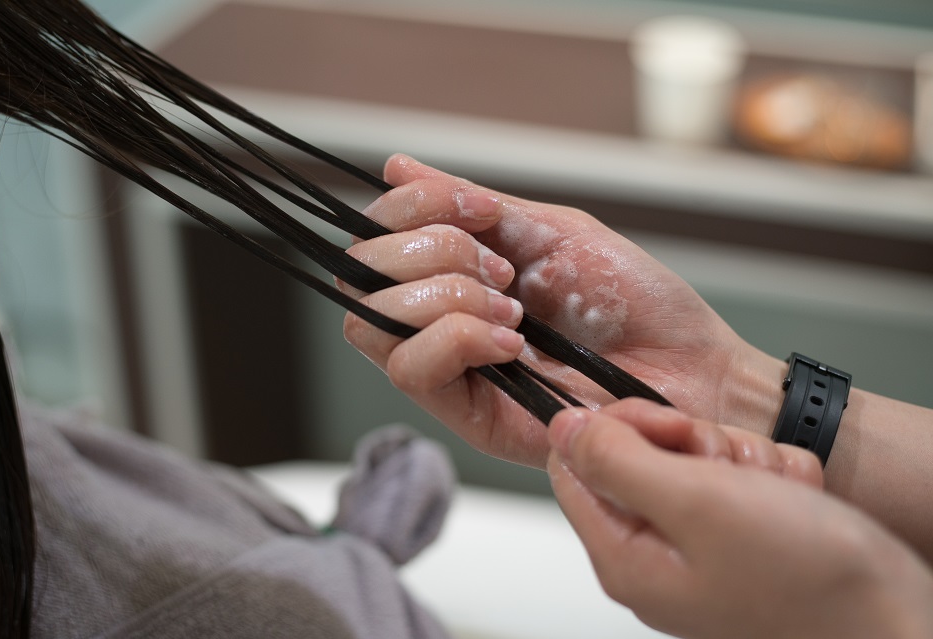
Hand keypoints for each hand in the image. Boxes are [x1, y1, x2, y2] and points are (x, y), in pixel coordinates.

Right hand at [342, 155, 783, 466]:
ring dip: (446, 295)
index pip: (376, 238)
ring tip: (513, 308)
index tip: (479, 209)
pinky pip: (412, 369)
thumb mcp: (553, 231)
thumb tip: (396, 165)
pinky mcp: (466, 417)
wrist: (692, 368)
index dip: (410, 208)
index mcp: (456, 272)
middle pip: (360, 277)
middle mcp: (439, 320)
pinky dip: (459, 337)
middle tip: (503, 268)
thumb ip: (473, 205)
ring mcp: (449, 371)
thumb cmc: (635, 302)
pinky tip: (512, 341)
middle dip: (432, 251)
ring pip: (373, 323)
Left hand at [547, 399, 932, 638]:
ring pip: (696, 457)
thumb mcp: (694, 501)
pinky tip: (795, 503)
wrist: (898, 618)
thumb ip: (615, 459)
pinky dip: (773, 478)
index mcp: (623, 553)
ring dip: (743, 460)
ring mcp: (699, 547)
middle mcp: (654, 554)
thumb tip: (560, 428)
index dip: (618, 428)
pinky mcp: (741, 537)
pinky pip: (739, 476)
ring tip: (774, 494)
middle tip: (731, 468)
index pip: (576, 463)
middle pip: (639, 454)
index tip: (666, 427)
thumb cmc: (805, 576)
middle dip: (696, 445)